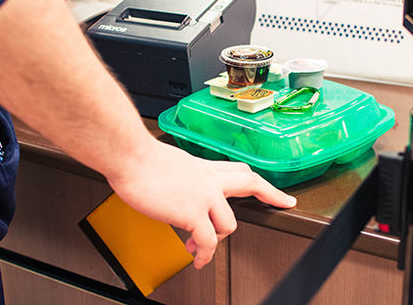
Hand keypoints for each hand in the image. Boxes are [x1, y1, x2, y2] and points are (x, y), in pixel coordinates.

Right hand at [108, 137, 296, 268]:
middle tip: (284, 204)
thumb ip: (180, 175)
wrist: (128, 156)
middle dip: (271, 195)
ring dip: (216, 239)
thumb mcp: (168, 161)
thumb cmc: (137, 157)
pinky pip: (208, 241)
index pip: (239, 171)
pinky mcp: (192, 213)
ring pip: (230, 223)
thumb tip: (177, 186)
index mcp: (203, 167)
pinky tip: (196, 257)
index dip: (259, 181)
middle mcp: (208, 180)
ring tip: (199, 248)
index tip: (272, 188)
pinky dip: (203, 254)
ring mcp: (204, 196)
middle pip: (250, 183)